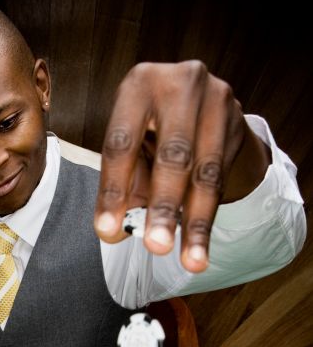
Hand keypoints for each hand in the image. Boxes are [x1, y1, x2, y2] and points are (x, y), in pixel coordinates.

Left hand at [94, 60, 269, 272]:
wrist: (199, 106)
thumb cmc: (150, 129)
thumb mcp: (130, 149)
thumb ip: (122, 186)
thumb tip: (114, 231)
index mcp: (139, 85)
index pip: (122, 143)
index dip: (114, 190)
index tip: (108, 230)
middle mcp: (182, 84)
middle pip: (173, 155)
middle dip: (163, 207)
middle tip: (156, 247)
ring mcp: (217, 100)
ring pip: (205, 173)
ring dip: (194, 223)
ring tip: (189, 261)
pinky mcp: (238, 123)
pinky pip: (221, 179)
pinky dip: (207, 218)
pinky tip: (199, 248)